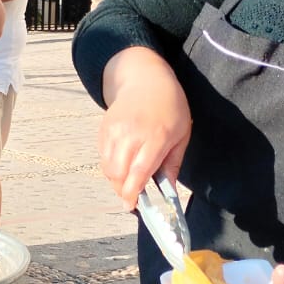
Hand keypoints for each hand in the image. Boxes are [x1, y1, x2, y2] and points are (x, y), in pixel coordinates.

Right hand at [98, 50, 191, 208]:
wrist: (145, 78)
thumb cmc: (169, 105)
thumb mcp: (181, 134)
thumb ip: (173, 164)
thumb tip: (168, 190)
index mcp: (155, 137)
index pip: (138, 173)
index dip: (133, 194)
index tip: (133, 206)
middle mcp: (131, 134)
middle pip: (117, 174)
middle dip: (123, 190)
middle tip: (133, 194)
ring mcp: (114, 131)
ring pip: (107, 167)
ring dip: (116, 179)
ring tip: (129, 177)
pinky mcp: (104, 129)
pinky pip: (102, 156)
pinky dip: (111, 165)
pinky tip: (123, 160)